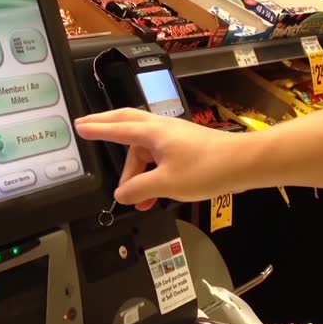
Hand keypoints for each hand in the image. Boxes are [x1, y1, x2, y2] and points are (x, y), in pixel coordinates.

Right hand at [74, 108, 244, 209]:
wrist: (243, 163)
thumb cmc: (205, 169)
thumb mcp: (166, 184)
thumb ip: (139, 189)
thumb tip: (121, 194)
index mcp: (152, 133)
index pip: (117, 128)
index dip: (97, 128)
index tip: (79, 126)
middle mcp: (161, 128)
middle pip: (128, 124)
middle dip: (107, 128)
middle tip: (89, 129)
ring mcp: (175, 135)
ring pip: (145, 148)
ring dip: (136, 171)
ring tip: (135, 199)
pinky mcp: (187, 145)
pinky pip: (159, 156)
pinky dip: (152, 173)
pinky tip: (155, 194)